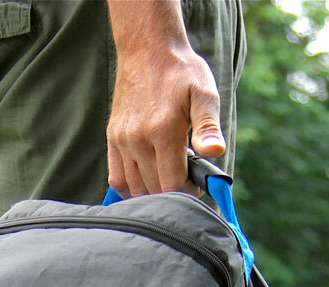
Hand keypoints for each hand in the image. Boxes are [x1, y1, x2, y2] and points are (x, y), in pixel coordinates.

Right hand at [105, 1, 224, 196]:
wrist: (147, 50)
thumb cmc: (181, 72)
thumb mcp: (204, 93)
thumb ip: (208, 126)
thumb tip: (216, 152)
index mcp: (163, 130)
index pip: (172, 184)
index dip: (186, 193)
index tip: (197, 186)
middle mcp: (138, 139)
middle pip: (153, 189)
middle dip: (172, 192)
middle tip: (185, 178)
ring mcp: (122, 141)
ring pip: (134, 188)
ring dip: (152, 192)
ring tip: (167, 176)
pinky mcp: (113, 140)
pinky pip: (116, 179)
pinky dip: (130, 188)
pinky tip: (146, 180)